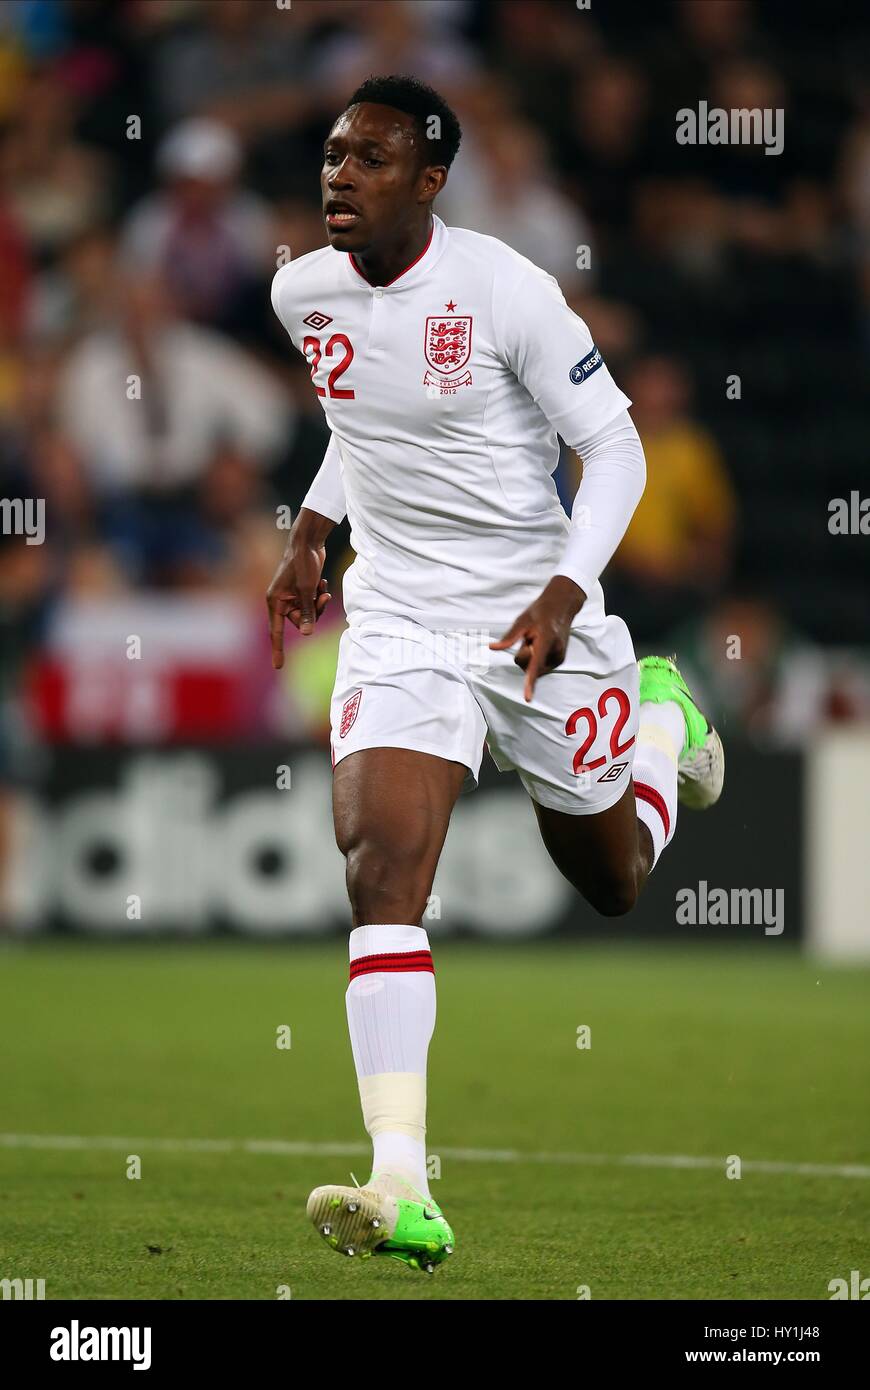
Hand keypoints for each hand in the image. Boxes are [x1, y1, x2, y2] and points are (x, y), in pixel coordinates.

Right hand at [266, 526, 331, 669]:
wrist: (308, 542)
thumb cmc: (303, 564)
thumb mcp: (307, 591)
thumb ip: (307, 613)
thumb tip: (307, 634)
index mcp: (275, 602)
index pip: (277, 631)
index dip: (278, 649)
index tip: (278, 666)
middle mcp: (281, 601)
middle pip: (299, 622)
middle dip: (313, 612)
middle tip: (322, 598)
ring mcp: (291, 596)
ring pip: (308, 613)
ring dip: (318, 603)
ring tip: (322, 588)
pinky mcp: (302, 591)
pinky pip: (312, 603)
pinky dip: (319, 596)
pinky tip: (322, 583)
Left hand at [489, 575, 585, 701]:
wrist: (562, 607)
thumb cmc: (540, 612)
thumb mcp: (522, 620)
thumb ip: (508, 637)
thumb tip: (492, 647)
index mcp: (547, 639)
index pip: (535, 664)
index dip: (530, 682)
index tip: (528, 698)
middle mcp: (556, 650)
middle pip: (529, 666)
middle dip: (523, 656)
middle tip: (529, 638)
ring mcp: (559, 657)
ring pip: (534, 669)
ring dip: (530, 658)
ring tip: (537, 640)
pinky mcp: (559, 660)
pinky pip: (539, 667)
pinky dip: (536, 659)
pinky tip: (541, 645)